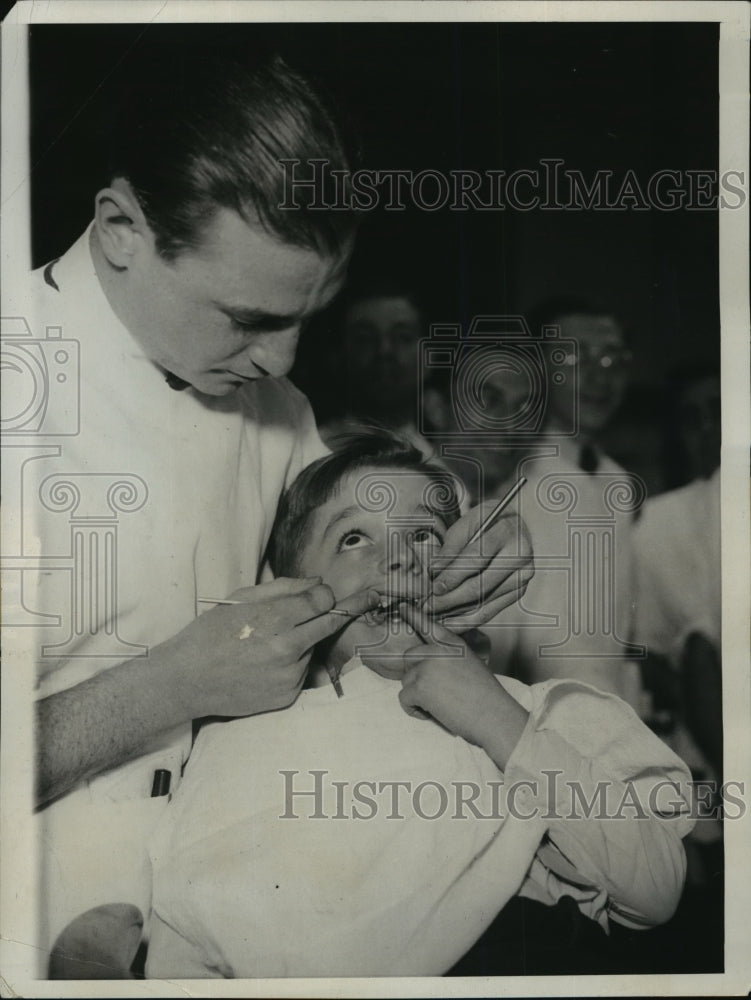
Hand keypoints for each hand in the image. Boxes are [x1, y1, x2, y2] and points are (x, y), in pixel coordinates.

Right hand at [162, 578, 379, 719]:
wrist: (186, 680)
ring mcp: (289, 675)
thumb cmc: (210, 633)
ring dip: (304, 641)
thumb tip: (319, 584)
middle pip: (331, 623)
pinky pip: (303, 672)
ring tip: (269, 643)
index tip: (329, 593)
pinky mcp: (286, 696)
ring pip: (313, 648)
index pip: (322, 601)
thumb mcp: (241, 599)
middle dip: (349, 609)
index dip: (326, 595)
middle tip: (372, 596)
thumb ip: (284, 589)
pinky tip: (266, 664)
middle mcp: (287, 648)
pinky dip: (294, 664)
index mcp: (274, 618)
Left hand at [397, 607, 527, 765]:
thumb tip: (430, 661)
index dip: (412, 614)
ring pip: (406, 680)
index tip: (400, 606)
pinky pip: (404, 698)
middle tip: (433, 691)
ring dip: (417, 694)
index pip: (428, 625)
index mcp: (453, 643)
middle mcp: (438, 650)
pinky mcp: (419, 686)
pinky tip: (432, 713)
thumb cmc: (486, 697)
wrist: (494, 716)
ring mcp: (427, 667)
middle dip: (415, 674)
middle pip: (409, 656)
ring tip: (440, 704)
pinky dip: (414, 709)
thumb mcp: (471, 664)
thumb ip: (450, 656)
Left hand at [425, 507, 533, 628]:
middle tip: (426, 606)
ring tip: (432, 615)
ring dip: (455, 612)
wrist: (510, 525)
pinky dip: (467, 619)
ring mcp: (522, 576)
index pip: (476, 558)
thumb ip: (450, 547)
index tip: (433, 587)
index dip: (452, 575)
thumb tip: (433, 572)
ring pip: (484, 602)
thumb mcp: (465, 524)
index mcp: (506, 531)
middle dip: (449, 599)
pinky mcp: (519, 591)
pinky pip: (490, 610)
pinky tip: (449, 621)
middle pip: (480, 585)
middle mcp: (520, 555)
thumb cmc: (483, 522)